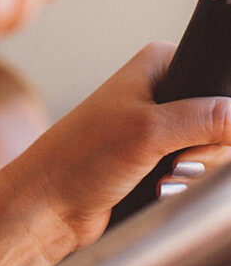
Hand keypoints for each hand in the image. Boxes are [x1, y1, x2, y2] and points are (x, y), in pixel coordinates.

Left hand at [12, 42, 230, 247]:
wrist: (52, 202)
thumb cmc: (83, 156)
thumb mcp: (149, 131)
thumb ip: (206, 119)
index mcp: (160, 63)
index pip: (221, 78)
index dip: (224, 112)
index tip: (207, 134)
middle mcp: (163, 89)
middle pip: (224, 120)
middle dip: (207, 150)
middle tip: (176, 160)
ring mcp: (162, 124)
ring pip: (215, 150)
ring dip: (194, 172)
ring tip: (162, 177)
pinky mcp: (160, 156)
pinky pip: (197, 170)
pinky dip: (185, 184)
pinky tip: (159, 188)